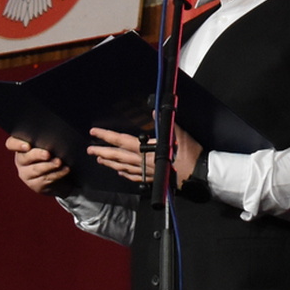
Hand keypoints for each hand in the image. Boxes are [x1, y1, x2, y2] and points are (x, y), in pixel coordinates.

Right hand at [5, 136, 69, 193]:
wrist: (62, 177)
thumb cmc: (54, 154)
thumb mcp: (49, 145)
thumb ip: (47, 140)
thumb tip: (55, 136)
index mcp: (21, 147)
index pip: (11, 144)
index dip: (17, 144)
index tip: (28, 146)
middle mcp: (21, 161)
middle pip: (24, 157)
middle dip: (37, 155)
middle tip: (48, 154)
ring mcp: (27, 174)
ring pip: (36, 170)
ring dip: (49, 165)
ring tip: (59, 162)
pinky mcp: (36, 185)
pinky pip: (45, 179)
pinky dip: (57, 174)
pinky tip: (65, 170)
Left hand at [87, 127, 201, 186]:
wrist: (199, 174)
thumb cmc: (190, 155)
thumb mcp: (179, 135)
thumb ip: (165, 123)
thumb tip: (154, 110)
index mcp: (147, 149)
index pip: (121, 141)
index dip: (106, 136)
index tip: (94, 132)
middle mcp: (144, 162)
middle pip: (118, 157)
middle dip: (102, 152)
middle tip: (90, 150)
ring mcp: (148, 172)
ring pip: (124, 168)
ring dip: (111, 163)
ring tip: (100, 160)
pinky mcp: (153, 179)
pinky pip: (135, 177)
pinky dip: (125, 174)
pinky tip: (120, 173)